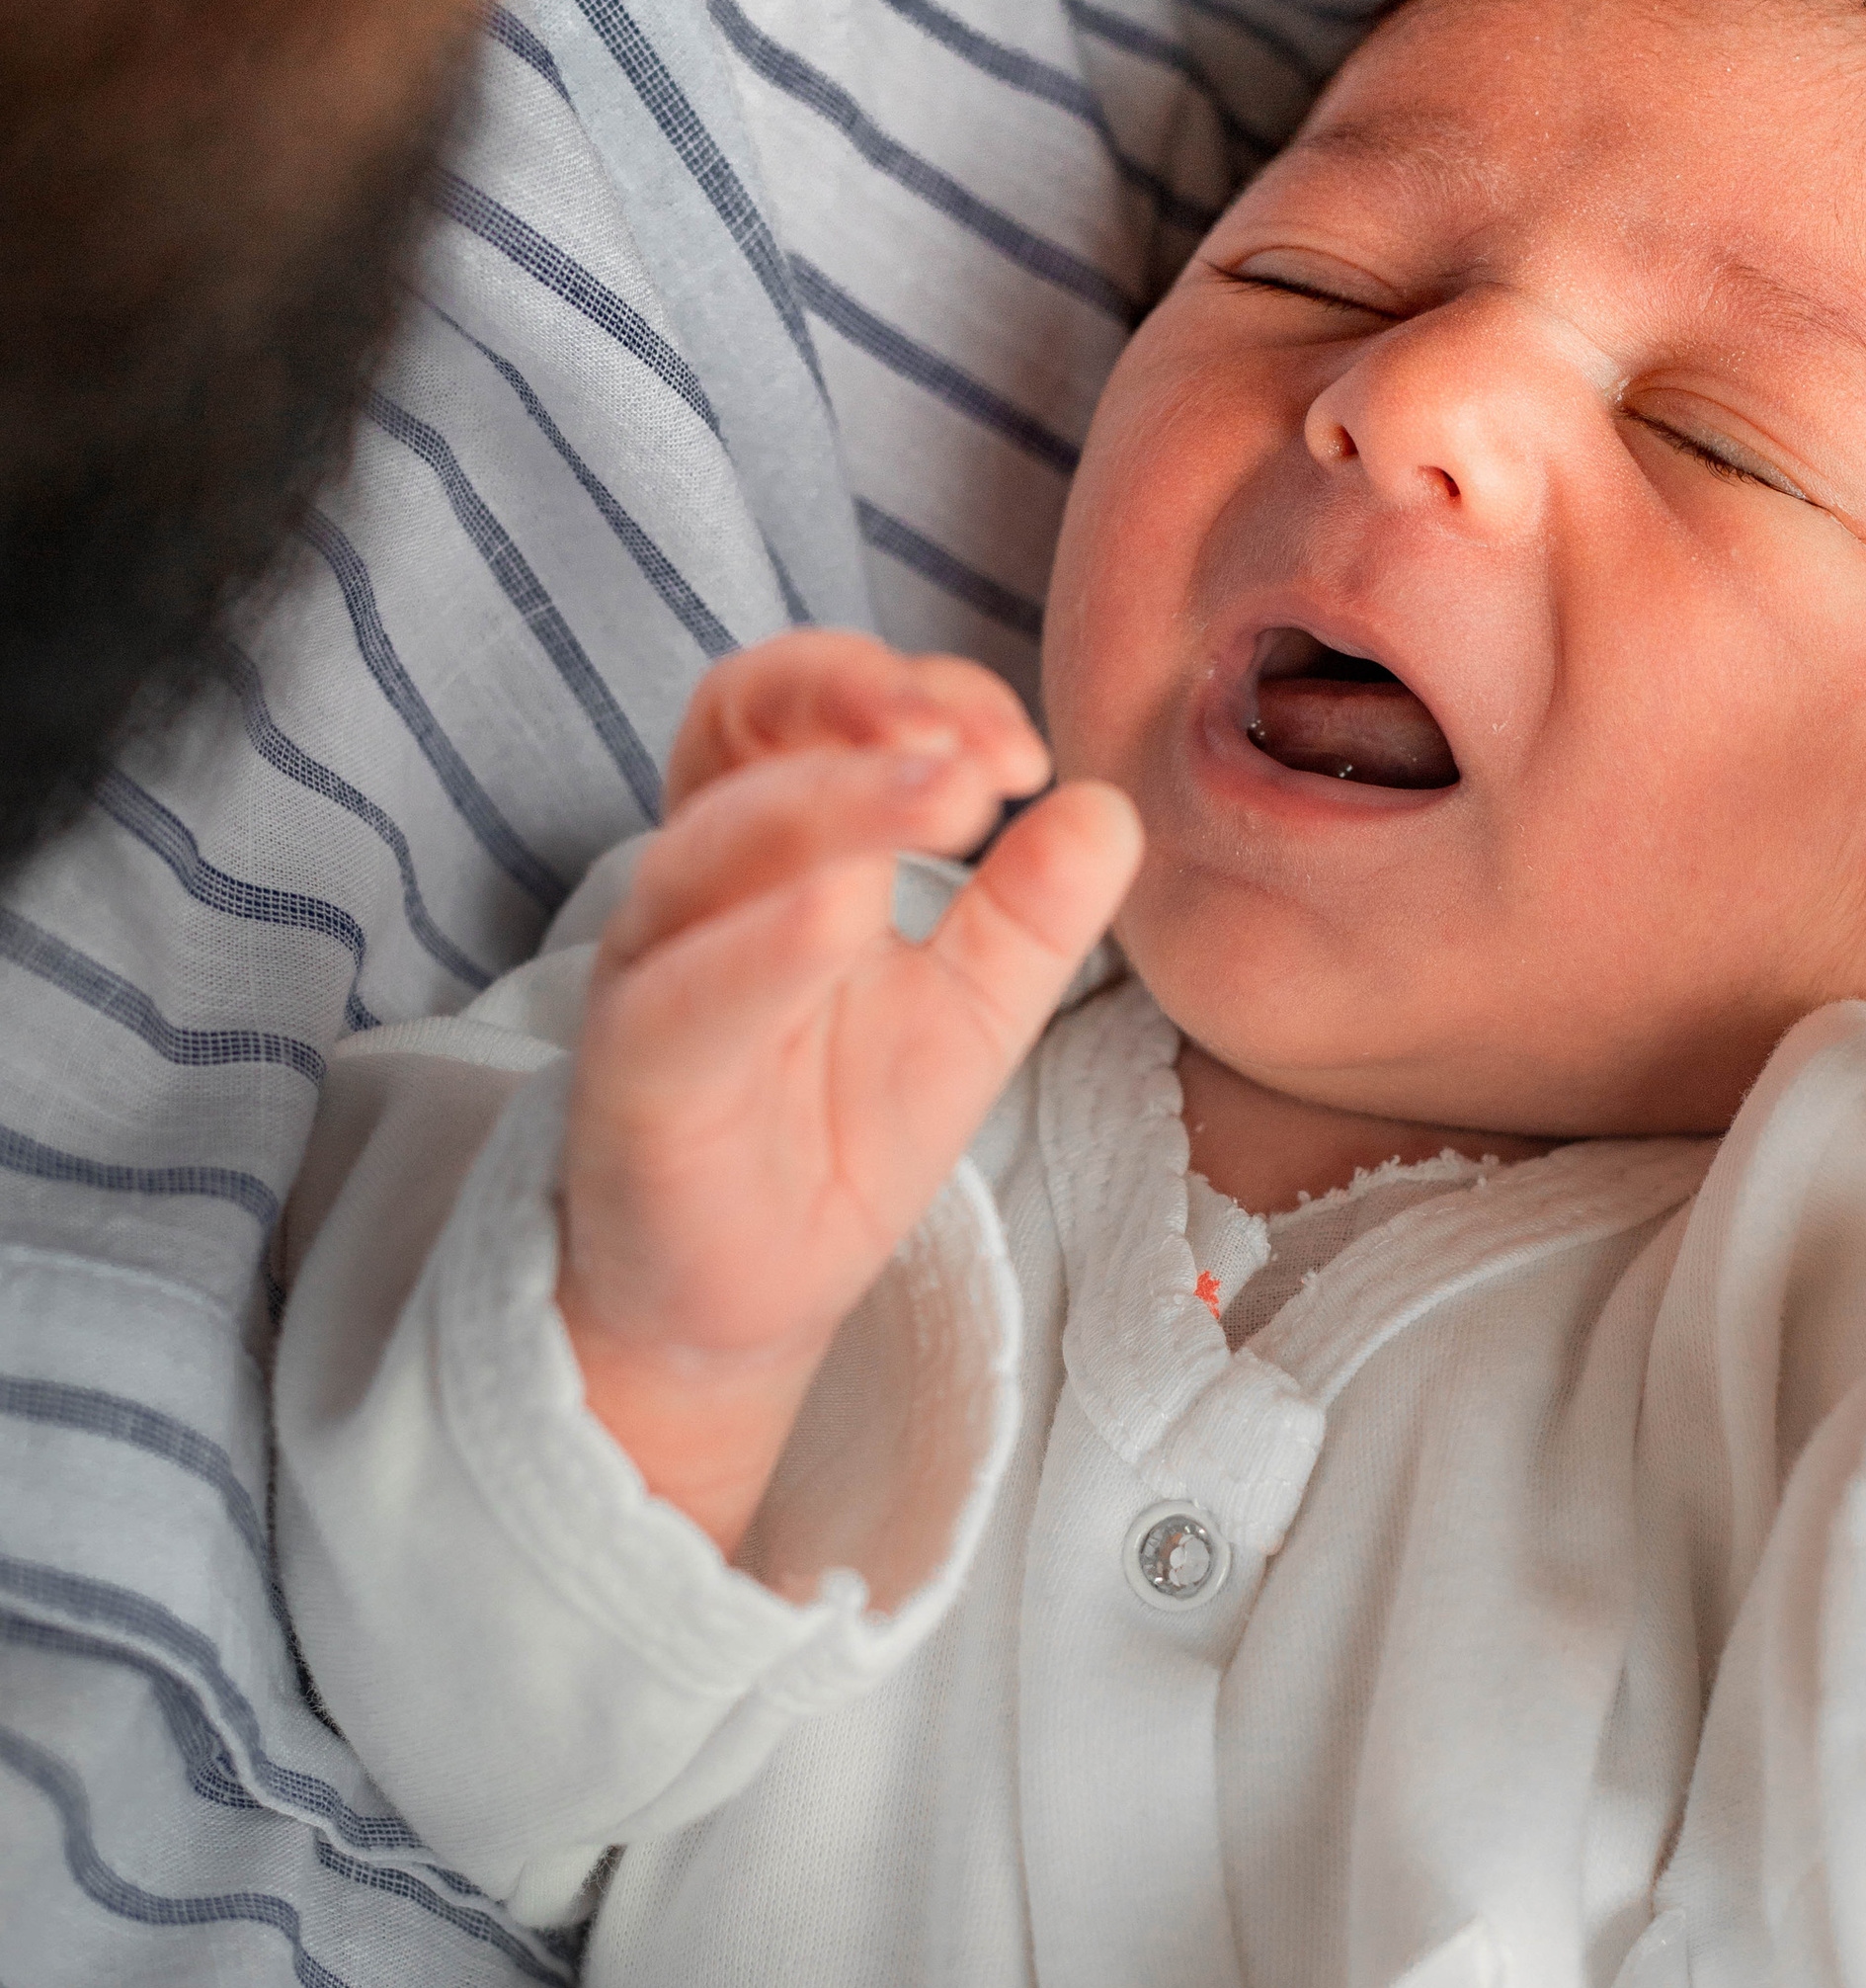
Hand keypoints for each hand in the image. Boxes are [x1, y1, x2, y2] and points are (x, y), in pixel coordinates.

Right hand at [559, 631, 1140, 1548]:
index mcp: (772, 839)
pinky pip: (683, 993)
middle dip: (862, 706)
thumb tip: (1110, 807)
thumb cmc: (844, 1129)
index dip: (918, 693)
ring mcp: (654, 972)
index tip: (1023, 752)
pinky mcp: (633, 1076)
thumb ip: (1033, 913)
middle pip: (743, 726)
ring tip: (950, 796)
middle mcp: (699, 881)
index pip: (815, 703)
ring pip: (711, 844)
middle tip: (979, 748)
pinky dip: (760, 942)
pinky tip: (842, 914)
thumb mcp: (972, 1011)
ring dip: (833, 803)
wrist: (756, 1294)